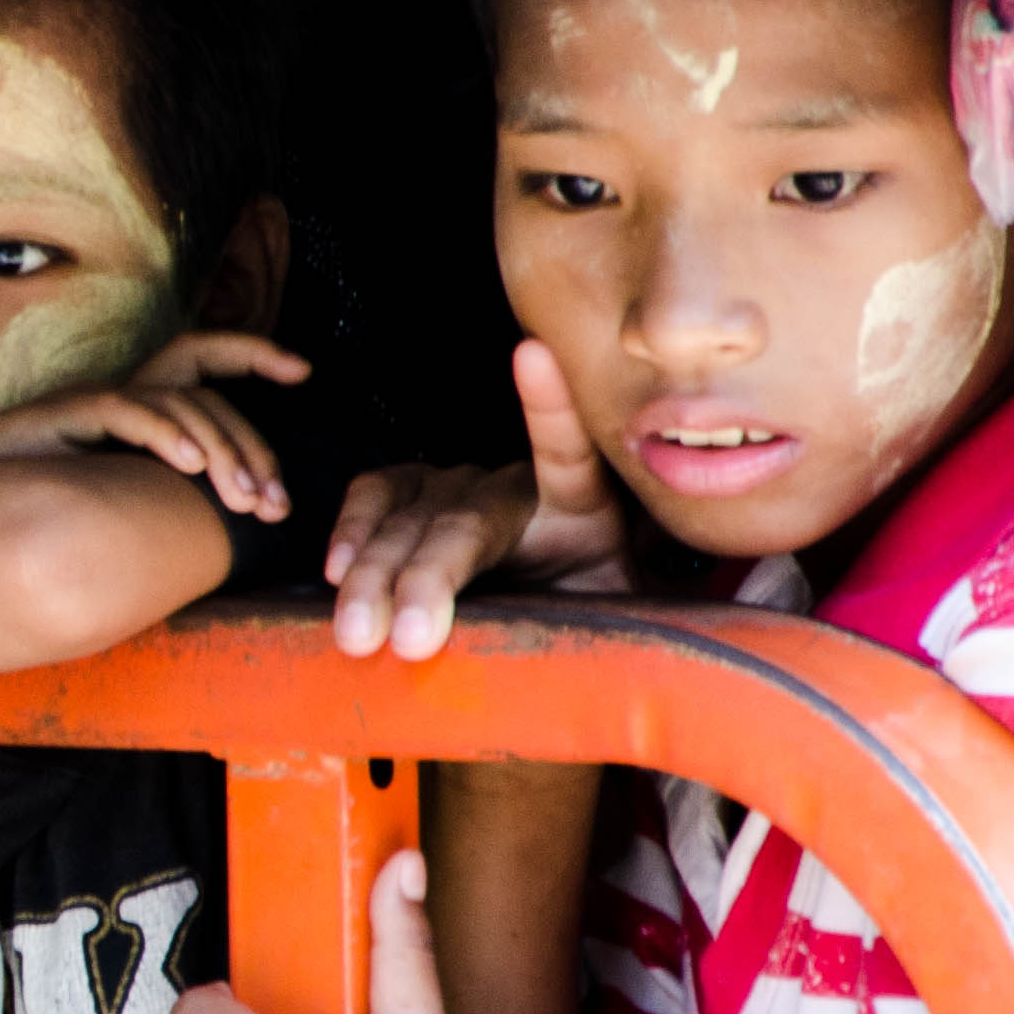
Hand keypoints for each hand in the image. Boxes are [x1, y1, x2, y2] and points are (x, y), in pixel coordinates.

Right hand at [0, 331, 308, 520]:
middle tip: (276, 500)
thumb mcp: (100, 494)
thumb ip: (145, 491)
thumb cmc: (17, 493)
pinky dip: (166, 435)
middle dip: (253, 444)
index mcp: (134, 406)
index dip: (254, 352)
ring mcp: (94, 400)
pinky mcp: (67, 413)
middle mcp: (120, 392)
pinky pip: (130, 412)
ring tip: (245, 498)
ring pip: (180, 404)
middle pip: (208, 393)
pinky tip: (192, 466)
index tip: (303, 370)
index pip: (204, 359)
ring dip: (222, 451)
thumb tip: (201, 525)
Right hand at [324, 338, 631, 657]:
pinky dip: (352, 533)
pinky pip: (373, 497)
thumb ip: (631, 635)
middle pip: (462, 522)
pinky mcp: (411, 496)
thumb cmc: (578, 623)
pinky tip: (337, 573)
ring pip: (405, 518)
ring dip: (372, 573)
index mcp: (580, 510)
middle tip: (402, 640)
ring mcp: (454, 486)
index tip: (531, 356)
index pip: (566, 453)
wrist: (544, 619)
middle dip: (423, 579)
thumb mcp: (616, 630)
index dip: (549, 406)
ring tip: (355, 632)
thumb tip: (676, 658)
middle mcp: (510, 487)